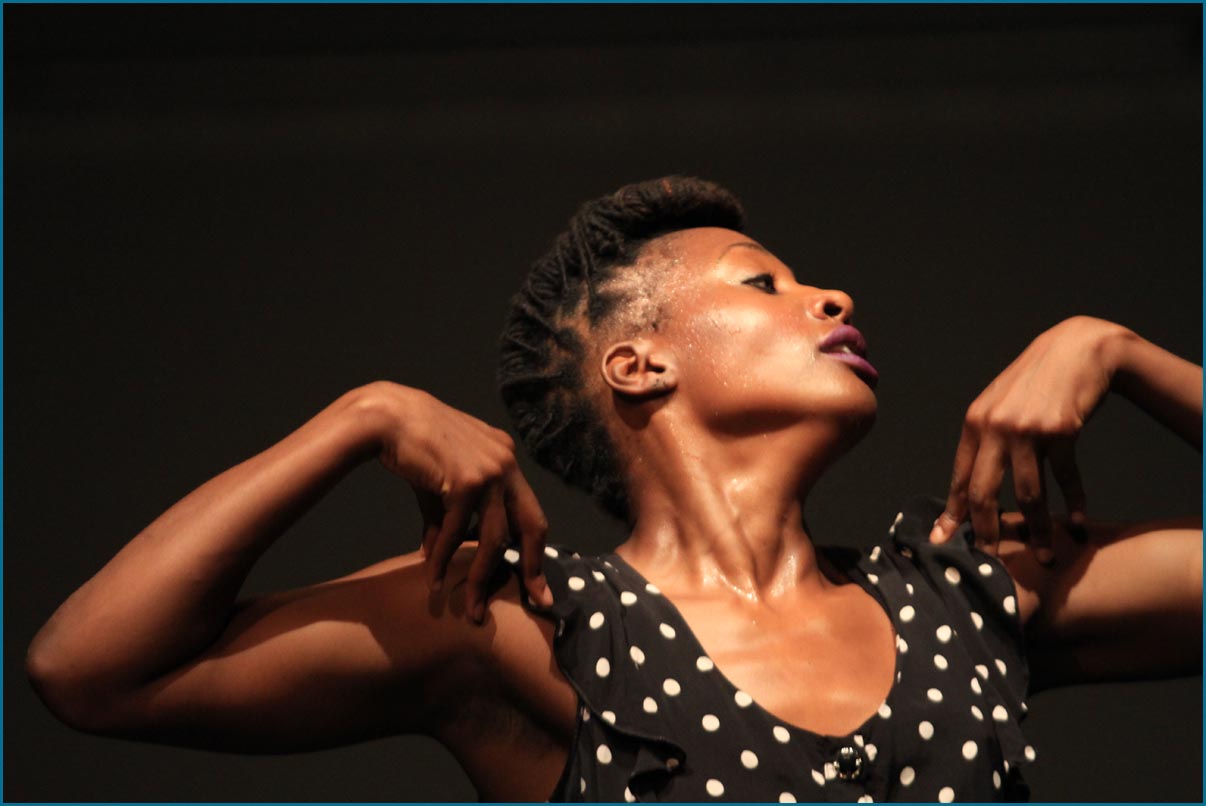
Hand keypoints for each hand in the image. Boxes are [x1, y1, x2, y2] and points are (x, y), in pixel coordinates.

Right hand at [357, 382, 552, 622]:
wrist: (386, 419)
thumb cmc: (412, 449)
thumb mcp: (439, 487)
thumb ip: (447, 519)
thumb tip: (438, 554)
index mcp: (506, 460)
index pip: (529, 511)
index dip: (534, 549)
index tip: (537, 583)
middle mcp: (506, 463)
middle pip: (532, 524)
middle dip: (534, 567)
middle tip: (537, 601)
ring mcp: (490, 471)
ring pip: (495, 537)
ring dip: (479, 576)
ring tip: (470, 607)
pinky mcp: (467, 480)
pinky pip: (458, 531)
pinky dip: (443, 558)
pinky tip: (432, 576)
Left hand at [928, 317, 1130, 561]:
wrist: (1077, 349)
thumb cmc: (1036, 383)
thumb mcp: (1000, 406)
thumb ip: (985, 441)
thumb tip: (971, 489)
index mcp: (974, 424)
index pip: (960, 479)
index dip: (953, 514)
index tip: (943, 541)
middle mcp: (994, 427)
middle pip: (984, 493)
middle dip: (986, 533)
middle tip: (992, 562)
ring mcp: (1027, 429)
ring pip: (1027, 494)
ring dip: (1037, 530)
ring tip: (1044, 556)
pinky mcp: (1061, 430)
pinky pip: (1064, 478)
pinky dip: (1073, 502)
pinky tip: (1077, 522)